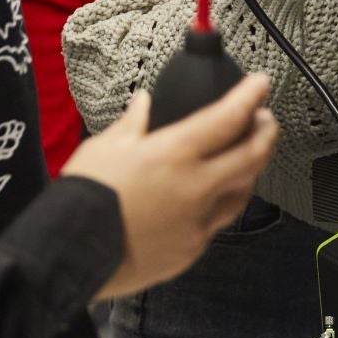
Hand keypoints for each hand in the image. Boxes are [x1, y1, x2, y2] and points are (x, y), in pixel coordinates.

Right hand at [63, 76, 277, 300]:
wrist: (71, 254)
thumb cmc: (84, 196)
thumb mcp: (104, 147)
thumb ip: (133, 124)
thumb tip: (144, 103)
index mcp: (174, 154)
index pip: (228, 118)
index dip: (250, 96)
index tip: (261, 83)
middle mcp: (195, 187)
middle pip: (251, 156)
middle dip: (266, 132)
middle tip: (266, 118)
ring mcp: (197, 222)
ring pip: (243, 191)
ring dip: (252, 169)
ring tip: (247, 155)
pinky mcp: (191, 249)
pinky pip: (217, 221)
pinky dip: (222, 201)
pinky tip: (213, 195)